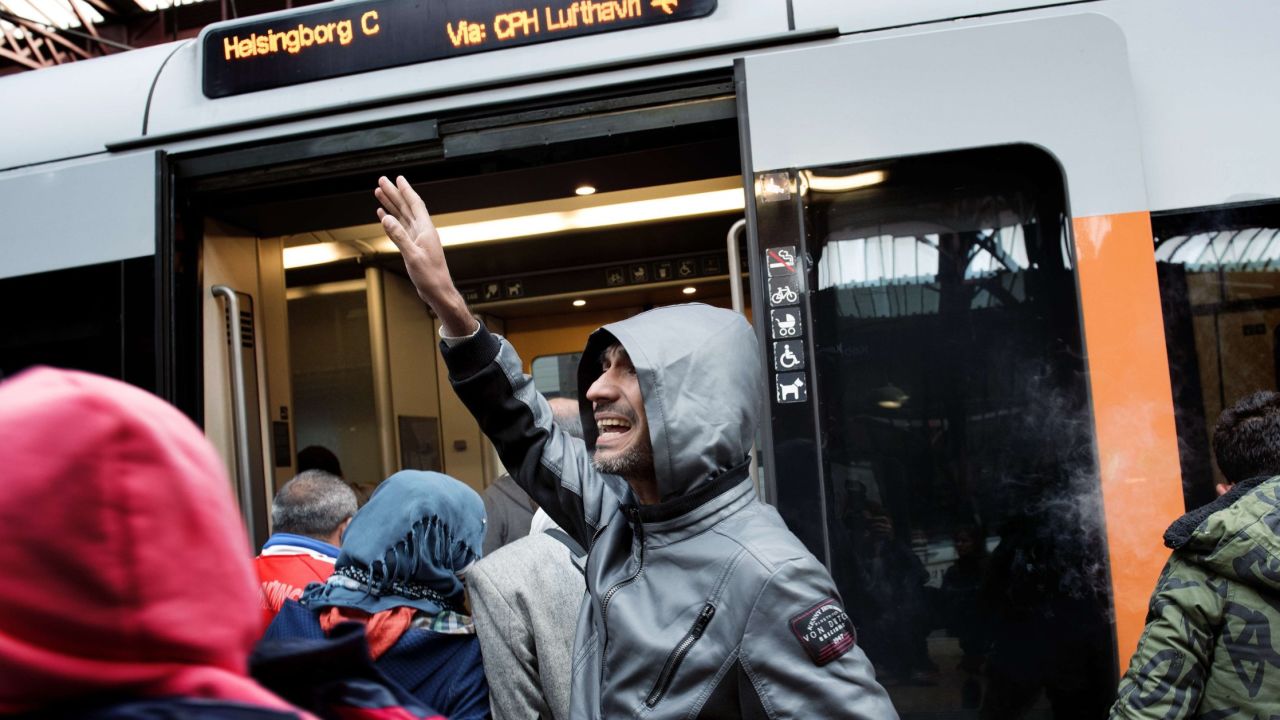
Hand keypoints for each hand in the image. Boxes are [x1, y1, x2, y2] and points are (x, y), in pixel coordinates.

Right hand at [374, 175, 475, 335]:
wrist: (438, 292)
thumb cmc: (431, 277)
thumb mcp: (413, 256)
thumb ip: (399, 237)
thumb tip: (386, 218)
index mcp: (426, 230)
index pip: (415, 204)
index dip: (406, 190)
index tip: (397, 178)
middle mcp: (423, 232)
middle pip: (407, 207)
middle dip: (394, 193)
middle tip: (381, 181)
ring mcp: (418, 239)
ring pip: (402, 217)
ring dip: (391, 205)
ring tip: (379, 193)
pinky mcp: (414, 247)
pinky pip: (400, 229)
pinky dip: (391, 221)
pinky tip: (384, 216)